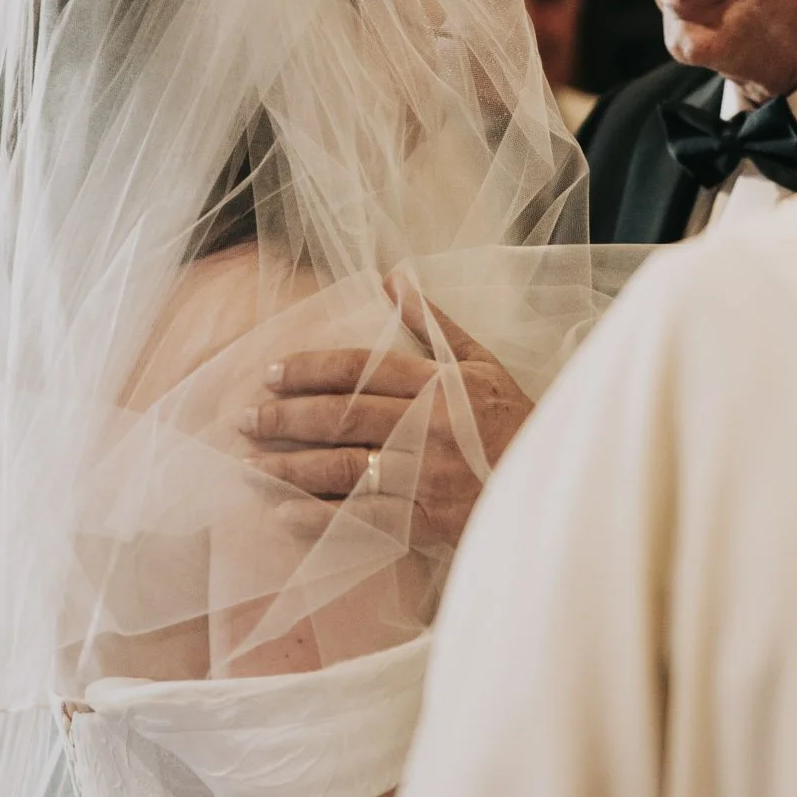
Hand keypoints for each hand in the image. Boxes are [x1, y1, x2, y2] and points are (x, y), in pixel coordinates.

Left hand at [241, 277, 533, 549]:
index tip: (270, 373)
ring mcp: (427, 474)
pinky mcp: (430, 518)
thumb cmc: (515, 418)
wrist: (552, 483)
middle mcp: (427, 425)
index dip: (310, 369)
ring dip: (292, 466)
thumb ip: (434, 321)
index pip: (360, 369)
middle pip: (342, 416)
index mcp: (438, 382)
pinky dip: (324, 516)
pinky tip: (286, 514)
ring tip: (252, 465)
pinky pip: (366, 517)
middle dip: (285, 417)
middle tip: (244, 419)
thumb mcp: (481, 361)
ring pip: (345, 467)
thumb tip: (392, 277)